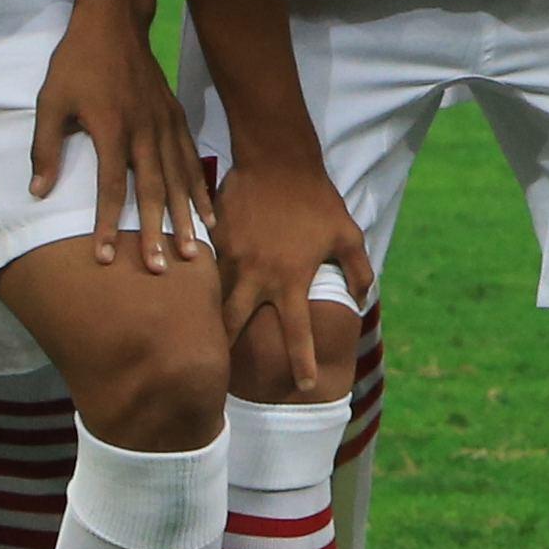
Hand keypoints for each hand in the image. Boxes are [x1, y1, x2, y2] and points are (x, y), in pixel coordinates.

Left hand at [31, 2, 210, 278]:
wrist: (113, 23)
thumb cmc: (76, 63)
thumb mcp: (50, 101)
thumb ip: (46, 148)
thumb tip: (38, 194)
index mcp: (112, 129)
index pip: (111, 187)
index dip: (108, 224)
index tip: (106, 257)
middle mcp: (144, 131)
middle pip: (153, 190)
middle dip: (157, 232)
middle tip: (161, 268)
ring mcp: (165, 124)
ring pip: (179, 178)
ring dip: (186, 217)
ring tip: (193, 251)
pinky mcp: (176, 117)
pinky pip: (191, 159)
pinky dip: (200, 188)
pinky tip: (209, 214)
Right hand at [205, 147, 372, 391]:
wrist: (277, 161)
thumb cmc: (317, 200)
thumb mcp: (348, 234)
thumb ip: (358, 269)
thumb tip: (363, 297)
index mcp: (290, 280)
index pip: (297, 333)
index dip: (302, 363)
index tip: (306, 387)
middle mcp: (256, 277)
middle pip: (232, 327)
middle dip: (223, 355)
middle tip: (219, 379)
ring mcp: (229, 259)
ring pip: (209, 300)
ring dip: (204, 322)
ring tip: (194, 345)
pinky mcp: (212, 242)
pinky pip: (202, 271)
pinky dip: (196, 287)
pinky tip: (184, 300)